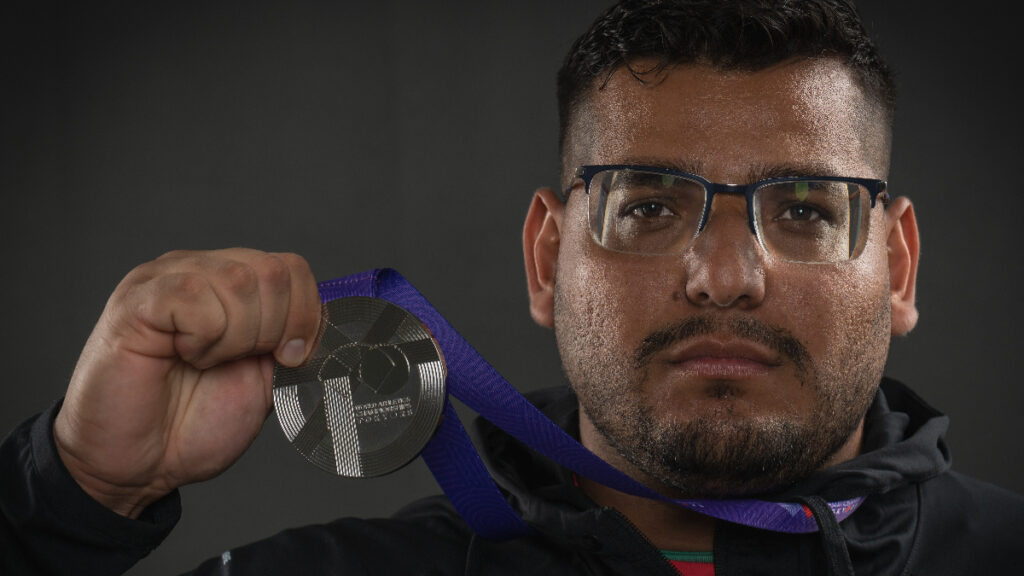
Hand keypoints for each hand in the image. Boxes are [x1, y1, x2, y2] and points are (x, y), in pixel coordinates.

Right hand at [53, 249, 320, 517]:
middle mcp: (199, 270)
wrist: (136, 467)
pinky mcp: (138, 300)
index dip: (305, 316)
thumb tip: (335, 323)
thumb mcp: (266, 381)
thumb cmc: (191, 425)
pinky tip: (179, 356)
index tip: (289, 358)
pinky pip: (197, 298)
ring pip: (240, 281)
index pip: (292, 268)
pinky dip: (203, 339)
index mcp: (231, 284)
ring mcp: (165, 279)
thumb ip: (294, 344)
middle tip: (236, 362)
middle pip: (274, 271)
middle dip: (274, 330)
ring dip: (235, 339)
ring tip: (202, 361)